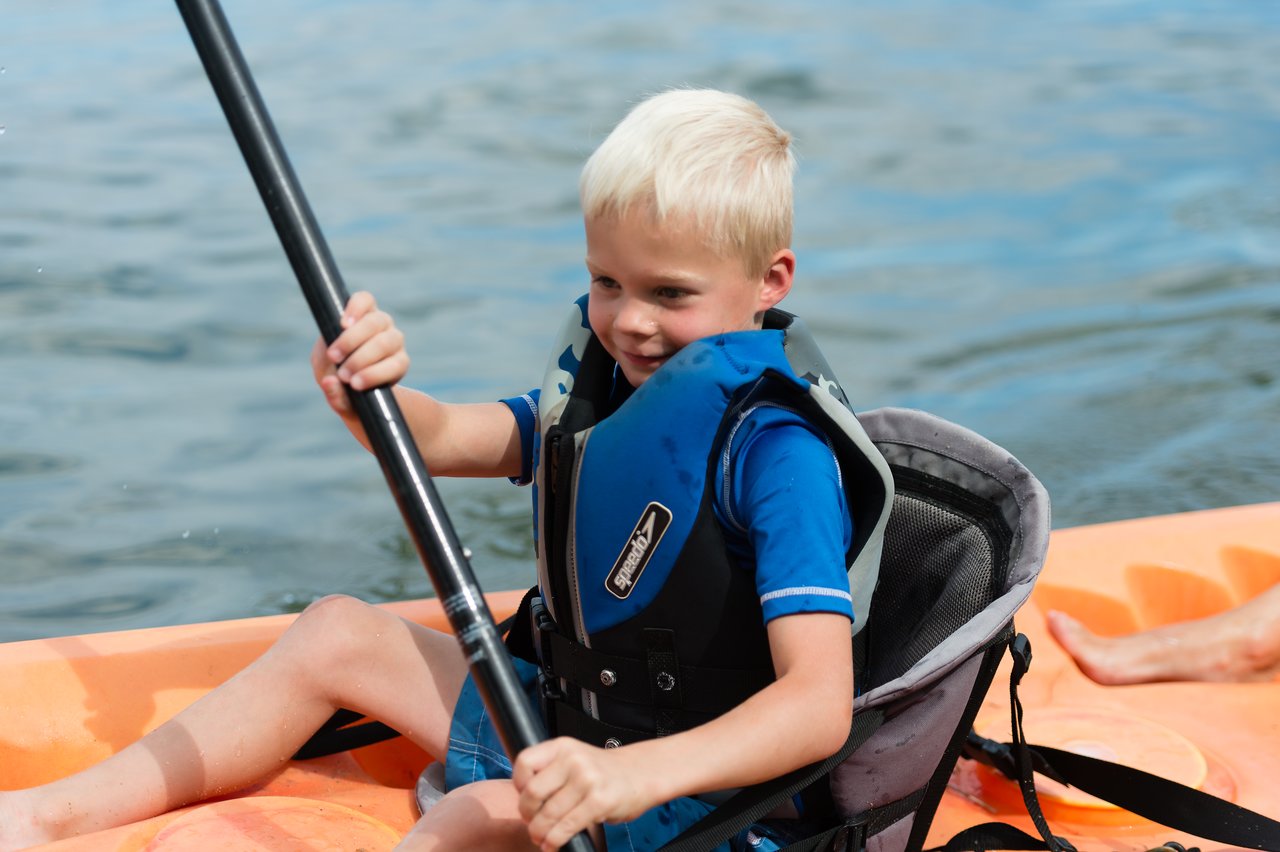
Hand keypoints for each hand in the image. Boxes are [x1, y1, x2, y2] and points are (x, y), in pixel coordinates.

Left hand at [310, 291, 408, 420]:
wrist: (358, 396)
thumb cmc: (337, 375)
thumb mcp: (324, 373)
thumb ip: (326, 377)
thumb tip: (330, 382)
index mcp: (362, 316)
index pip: (364, 300)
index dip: (355, 307)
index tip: (342, 324)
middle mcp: (382, 325)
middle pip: (373, 322)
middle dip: (350, 340)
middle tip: (334, 357)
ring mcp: (394, 342)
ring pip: (384, 342)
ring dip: (362, 359)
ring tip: (346, 376)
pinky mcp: (402, 363)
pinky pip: (395, 365)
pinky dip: (374, 374)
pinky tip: (359, 383)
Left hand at [512, 737, 654, 850]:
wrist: (641, 773)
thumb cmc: (605, 771)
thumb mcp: (575, 758)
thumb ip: (551, 771)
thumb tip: (525, 800)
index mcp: (562, 746)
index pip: (524, 763)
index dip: (518, 785)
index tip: (525, 798)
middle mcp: (573, 760)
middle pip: (532, 792)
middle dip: (527, 814)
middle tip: (532, 823)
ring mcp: (587, 780)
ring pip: (548, 814)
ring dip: (540, 832)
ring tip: (541, 837)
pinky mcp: (599, 801)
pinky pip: (567, 826)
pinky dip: (555, 840)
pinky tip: (554, 843)